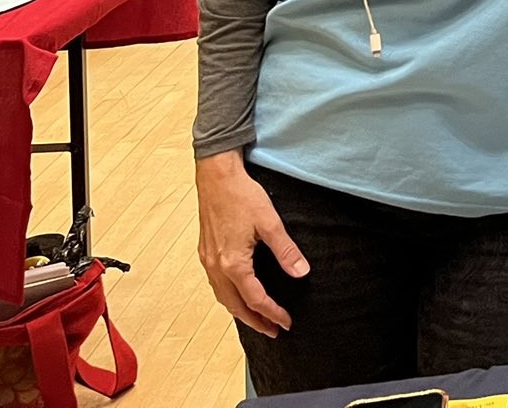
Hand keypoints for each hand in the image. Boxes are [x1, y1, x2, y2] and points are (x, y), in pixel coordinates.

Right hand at [195, 149, 308, 336]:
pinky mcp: (205, 252)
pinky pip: (216, 285)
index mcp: (232, 264)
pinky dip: (229, 296)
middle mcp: (216, 267)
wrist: (216, 176)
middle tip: (274, 331)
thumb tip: (301, 273)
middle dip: (255, 321)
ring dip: (241, 311)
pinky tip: (239, 294)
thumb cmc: (242, 196)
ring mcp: (208, 261)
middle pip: (235, 306)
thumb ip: (286, 250)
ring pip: (223, 298)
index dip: (273, 313)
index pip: (255, 299)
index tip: (287, 322)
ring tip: (258, 319)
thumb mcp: (270, 223)